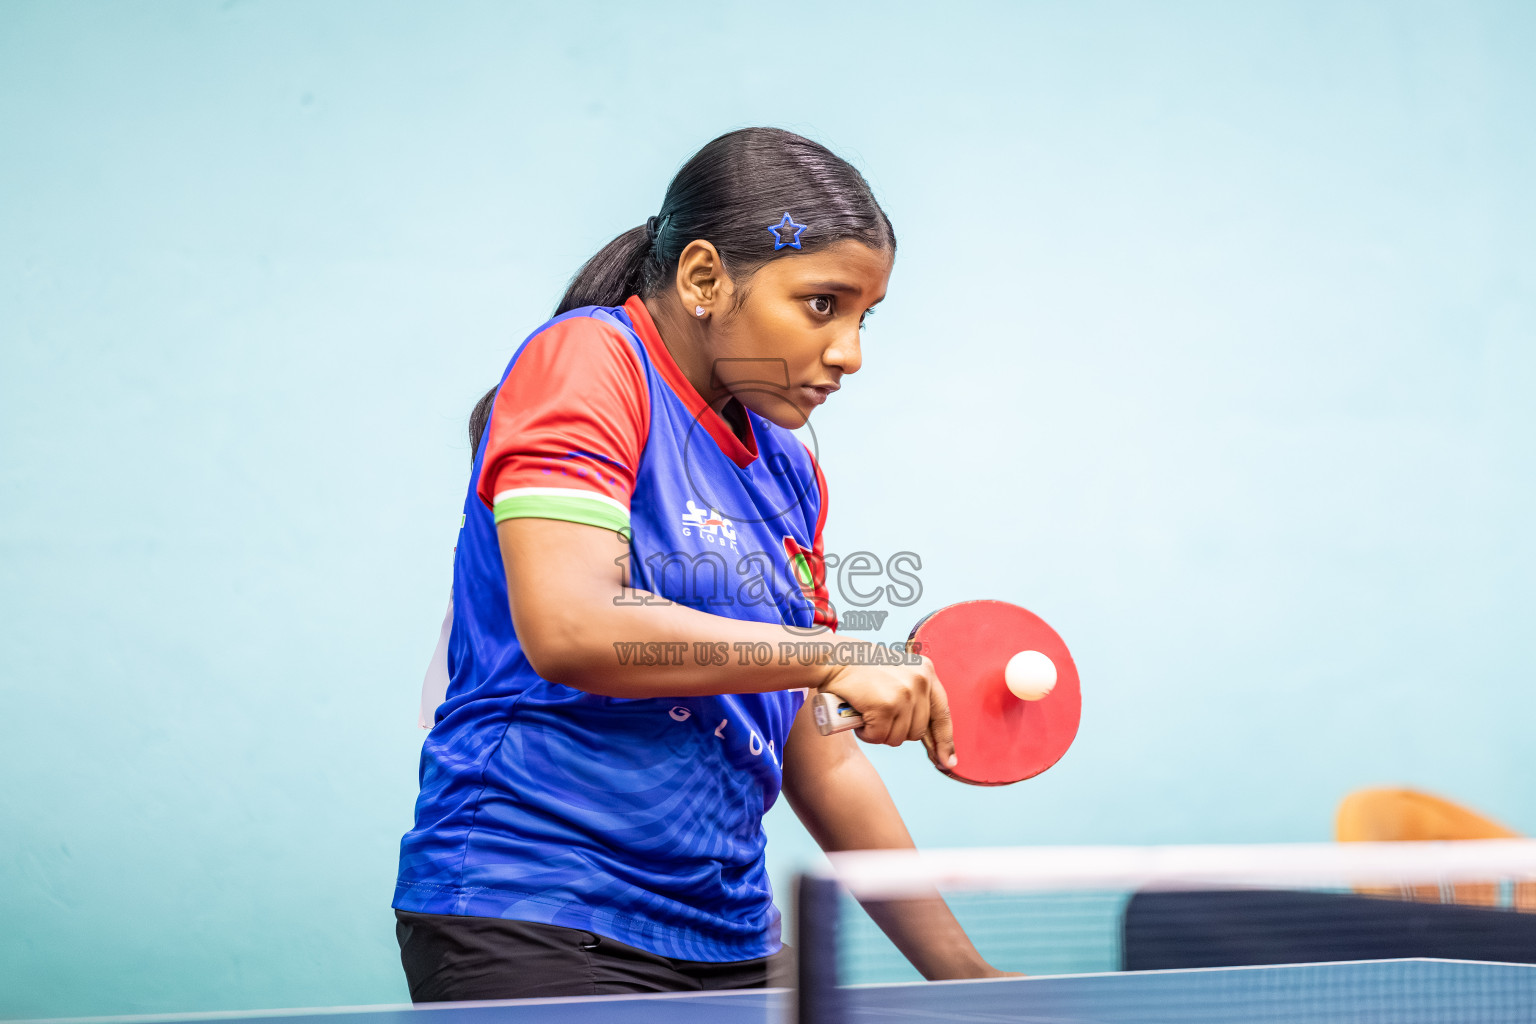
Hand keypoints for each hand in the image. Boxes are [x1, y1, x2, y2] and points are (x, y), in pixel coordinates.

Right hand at [820, 655, 955, 767]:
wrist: (835, 657)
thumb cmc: (861, 669)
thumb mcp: (898, 675)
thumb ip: (915, 697)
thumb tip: (929, 737)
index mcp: (927, 672)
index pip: (942, 713)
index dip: (944, 741)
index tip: (947, 761)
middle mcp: (920, 681)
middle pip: (917, 732)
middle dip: (896, 732)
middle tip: (877, 717)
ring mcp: (904, 694)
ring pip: (898, 738)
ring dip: (879, 734)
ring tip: (867, 714)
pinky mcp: (886, 705)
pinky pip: (879, 737)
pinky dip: (866, 734)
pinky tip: (858, 716)